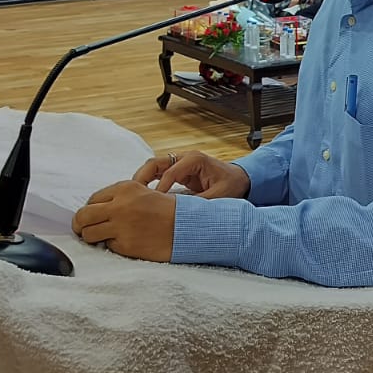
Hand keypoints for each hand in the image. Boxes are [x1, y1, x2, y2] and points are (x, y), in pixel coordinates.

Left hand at [72, 180, 175, 260]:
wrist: (188, 226)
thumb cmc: (167, 210)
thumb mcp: (142, 192)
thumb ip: (119, 198)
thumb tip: (94, 209)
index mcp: (124, 188)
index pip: (91, 200)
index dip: (90, 210)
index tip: (92, 217)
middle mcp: (120, 205)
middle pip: (82, 216)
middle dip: (80, 224)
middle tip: (83, 230)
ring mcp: (121, 226)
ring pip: (88, 234)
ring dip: (93, 237)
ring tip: (102, 238)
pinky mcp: (126, 244)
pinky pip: (107, 246)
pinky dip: (113, 246)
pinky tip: (126, 242)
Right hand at [132, 150, 250, 198]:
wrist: (239, 179)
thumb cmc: (231, 185)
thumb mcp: (219, 196)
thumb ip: (201, 203)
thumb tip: (182, 214)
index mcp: (195, 160)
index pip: (170, 171)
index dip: (160, 187)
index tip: (153, 202)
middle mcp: (184, 157)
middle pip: (156, 163)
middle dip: (142, 178)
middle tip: (133, 196)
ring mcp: (179, 162)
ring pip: (153, 166)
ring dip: (142, 180)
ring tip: (133, 197)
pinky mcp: (177, 170)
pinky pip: (157, 173)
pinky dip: (148, 182)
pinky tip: (142, 196)